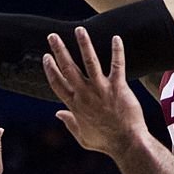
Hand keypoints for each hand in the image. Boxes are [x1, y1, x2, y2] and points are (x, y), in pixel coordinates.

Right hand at [42, 29, 146, 155]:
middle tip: (53, 36)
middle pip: (68, 68)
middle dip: (59, 51)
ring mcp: (101, 89)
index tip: (46, 56)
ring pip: (90, 61)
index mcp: (75, 105)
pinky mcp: (118, 87)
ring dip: (83, 44)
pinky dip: (117, 51)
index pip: (57, 83)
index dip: (50, 69)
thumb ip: (69, 123)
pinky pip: (117, 65)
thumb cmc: (106, 142)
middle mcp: (85, 95)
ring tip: (79, 30)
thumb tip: (58, 114)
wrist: (127, 143)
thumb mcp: (82, 136)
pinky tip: (116, 38)